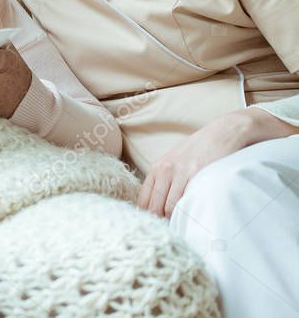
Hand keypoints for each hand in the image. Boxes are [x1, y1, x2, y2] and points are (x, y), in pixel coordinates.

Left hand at [138, 108, 298, 216]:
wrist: (224, 132)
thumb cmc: (200, 150)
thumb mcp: (176, 163)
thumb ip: (166, 182)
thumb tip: (159, 209)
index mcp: (156, 169)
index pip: (143, 202)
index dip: (147, 219)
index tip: (155, 231)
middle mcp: (164, 170)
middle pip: (153, 208)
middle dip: (159, 224)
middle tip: (169, 236)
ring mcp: (180, 172)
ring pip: (169, 208)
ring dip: (175, 222)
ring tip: (183, 231)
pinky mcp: (197, 174)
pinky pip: (186, 202)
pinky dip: (188, 215)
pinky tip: (193, 221)